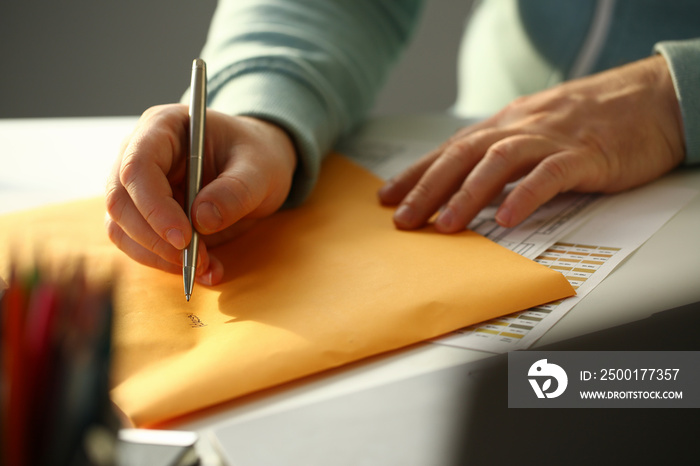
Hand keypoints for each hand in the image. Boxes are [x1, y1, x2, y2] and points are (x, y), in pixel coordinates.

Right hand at [105, 104, 296, 284]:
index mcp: (163, 127)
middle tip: (198, 260)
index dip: (154, 206)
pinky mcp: (143, 214)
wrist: (256, 167)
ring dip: (159, 256)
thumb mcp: (261, 169)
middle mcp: (138, 153)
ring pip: (122, 228)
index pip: (138, 166)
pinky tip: (204, 270)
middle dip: (156, 239)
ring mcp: (136, 185)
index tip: (183, 238)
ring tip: (206, 267)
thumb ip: (236, 191)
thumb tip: (202, 220)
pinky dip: (166, 264)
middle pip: (121, 201)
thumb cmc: (257, 156)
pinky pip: (139, 245)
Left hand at [378, 55, 684, 232]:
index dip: (416, 173)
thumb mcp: (535, 133)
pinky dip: (524, 196)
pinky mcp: (584, 156)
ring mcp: (551, 140)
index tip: (387, 197)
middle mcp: (520, 128)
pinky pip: (549, 176)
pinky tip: (505, 218)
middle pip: (462, 155)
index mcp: (505, 126)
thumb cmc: (588, 121)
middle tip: (403, 219)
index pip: (450, 150)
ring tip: (444, 224)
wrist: (648, 100)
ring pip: (499, 162)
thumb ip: (501, 156)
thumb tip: (463, 187)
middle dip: (428, 188)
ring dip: (467, 194)